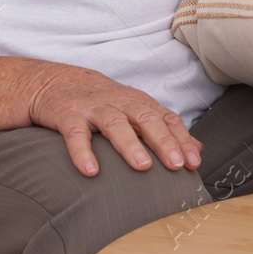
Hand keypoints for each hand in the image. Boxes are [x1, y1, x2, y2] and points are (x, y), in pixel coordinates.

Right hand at [25, 62, 202, 176]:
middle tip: (176, 164)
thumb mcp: (134, 110)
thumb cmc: (101, 102)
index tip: (194, 163)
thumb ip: (165, 128)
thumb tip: (198, 149)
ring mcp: (93, 108)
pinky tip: (91, 171)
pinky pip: (76, 134)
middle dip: (163, 141)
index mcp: (138, 103)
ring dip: (130, 144)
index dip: (181, 140)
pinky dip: (83, 151)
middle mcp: (119, 103)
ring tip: (143, 166)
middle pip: (146, 118)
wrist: (54, 82)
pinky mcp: (68, 115)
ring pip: (115, 123)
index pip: (166, 119)